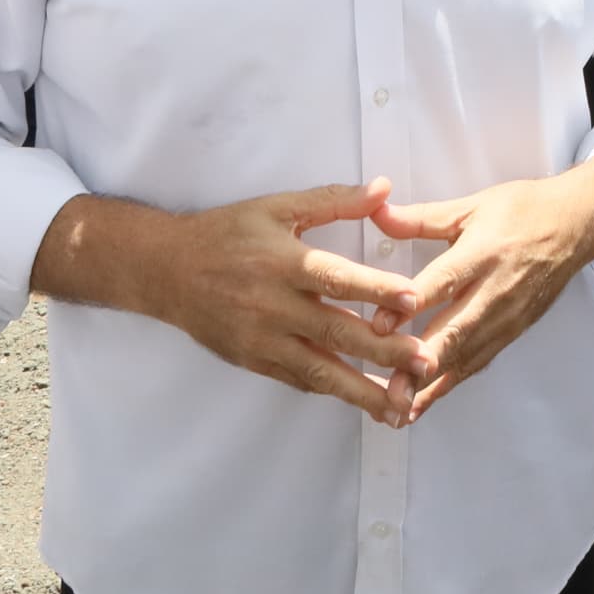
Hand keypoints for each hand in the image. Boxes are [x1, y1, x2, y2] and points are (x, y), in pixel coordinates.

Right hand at [92, 181, 425, 421]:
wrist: (166, 272)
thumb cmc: (227, 233)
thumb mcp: (277, 207)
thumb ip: (333, 201)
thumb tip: (384, 189)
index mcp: (283, 262)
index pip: (336, 278)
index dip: (376, 290)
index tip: (415, 300)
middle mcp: (273, 305)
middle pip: (336, 331)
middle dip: (384, 351)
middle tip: (426, 361)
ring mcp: (262, 339)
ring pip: (320, 369)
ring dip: (363, 388)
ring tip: (402, 404)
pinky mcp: (254, 361)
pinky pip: (299, 379)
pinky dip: (332, 391)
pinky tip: (364, 401)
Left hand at [370, 157, 593, 417]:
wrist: (574, 226)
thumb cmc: (522, 211)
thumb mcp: (470, 206)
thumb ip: (420, 218)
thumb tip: (376, 215)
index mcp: (482, 252)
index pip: (442, 283)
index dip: (410, 305)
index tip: (379, 326)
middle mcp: (494, 290)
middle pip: (454, 330)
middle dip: (421, 362)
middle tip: (389, 388)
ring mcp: (506, 316)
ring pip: (465, 355)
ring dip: (432, 383)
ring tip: (398, 408)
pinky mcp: (511, 332)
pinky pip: (477, 362)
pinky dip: (450, 384)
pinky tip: (423, 402)